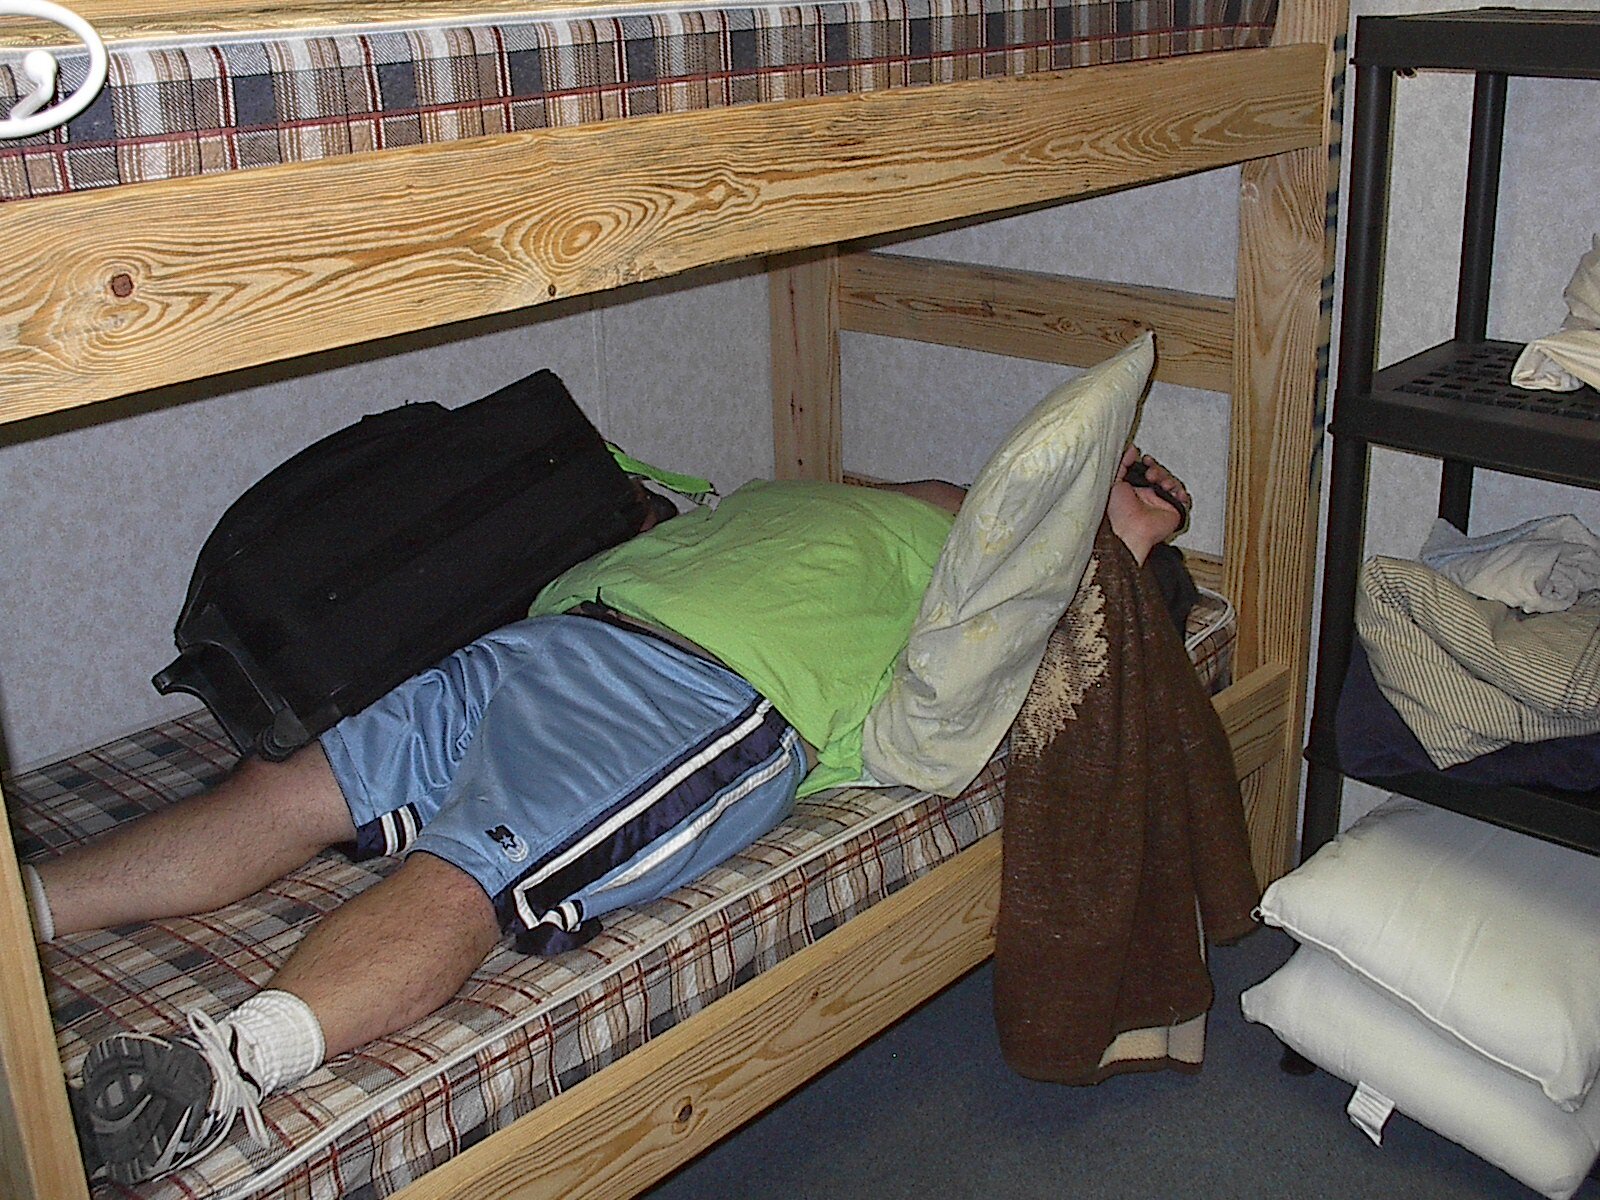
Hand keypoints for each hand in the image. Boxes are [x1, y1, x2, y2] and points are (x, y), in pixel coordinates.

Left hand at [1107, 445, 1189, 563]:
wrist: (1129, 530)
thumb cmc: (1118, 513)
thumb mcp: (1113, 482)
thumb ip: (1122, 464)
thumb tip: (1131, 449)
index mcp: (1135, 489)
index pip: (1147, 471)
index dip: (1149, 464)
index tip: (1145, 459)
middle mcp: (1148, 496)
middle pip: (1161, 475)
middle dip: (1157, 470)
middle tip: (1150, 473)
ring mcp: (1161, 503)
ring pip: (1172, 483)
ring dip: (1167, 478)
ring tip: (1160, 482)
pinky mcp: (1173, 511)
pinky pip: (1183, 499)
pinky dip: (1181, 492)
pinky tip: (1174, 490)